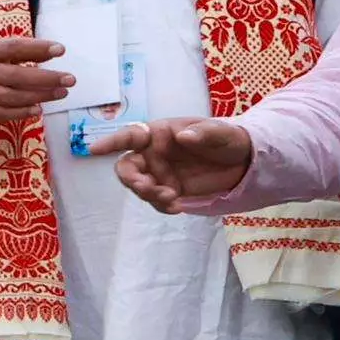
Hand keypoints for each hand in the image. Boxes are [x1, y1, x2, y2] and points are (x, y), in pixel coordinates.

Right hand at [0, 33, 73, 129]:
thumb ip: (20, 52)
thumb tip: (53, 52)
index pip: (13, 47)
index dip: (37, 48)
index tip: (60, 50)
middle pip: (16, 76)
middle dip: (46, 78)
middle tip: (69, 79)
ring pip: (11, 96)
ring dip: (39, 96)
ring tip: (60, 93)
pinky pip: (1, 113)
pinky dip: (21, 112)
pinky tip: (38, 109)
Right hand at [103, 115, 254, 211]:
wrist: (245, 163)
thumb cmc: (229, 139)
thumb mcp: (222, 132)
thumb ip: (204, 132)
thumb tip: (181, 137)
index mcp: (161, 133)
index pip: (131, 135)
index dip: (111, 142)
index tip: (94, 150)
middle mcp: (154, 154)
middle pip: (127, 166)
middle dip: (131, 179)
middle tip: (146, 188)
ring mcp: (160, 174)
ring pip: (139, 186)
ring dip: (148, 195)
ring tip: (171, 199)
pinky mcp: (170, 190)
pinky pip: (156, 201)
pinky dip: (162, 206)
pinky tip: (177, 207)